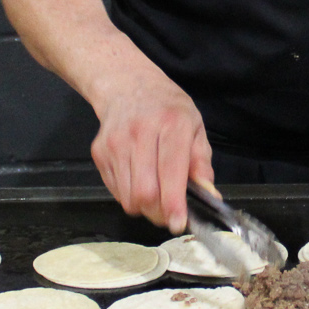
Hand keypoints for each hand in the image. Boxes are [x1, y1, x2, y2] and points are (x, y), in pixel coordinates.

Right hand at [89, 72, 213, 229]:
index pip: (170, 172)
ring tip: (157, 197)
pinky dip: (130, 197)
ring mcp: (115, 144)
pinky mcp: (100, 153)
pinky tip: (140, 180)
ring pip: (128, 197)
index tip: (179, 223)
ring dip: (145, 208)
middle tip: (171, 213)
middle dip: (159, 213)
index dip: (174, 204)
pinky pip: (116, 191)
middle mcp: (140, 133)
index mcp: (171, 124)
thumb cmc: (167, 108)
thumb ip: (201, 163)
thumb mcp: (195, 127)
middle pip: (145, 192)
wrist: (127, 85)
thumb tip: (209, 196)